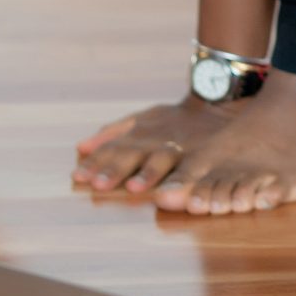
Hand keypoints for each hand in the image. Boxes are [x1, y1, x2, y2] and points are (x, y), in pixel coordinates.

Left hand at [73, 96, 234, 192]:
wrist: (217, 105)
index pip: (113, 148)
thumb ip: (111, 132)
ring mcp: (179, 149)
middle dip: (115, 169)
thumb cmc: (174, 118)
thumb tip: (81, 148)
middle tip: (98, 184)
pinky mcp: (200, 157)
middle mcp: (156, 141)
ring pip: (160, 160)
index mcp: (140, 133)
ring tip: (134, 187)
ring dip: (147, 174)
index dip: (96, 163)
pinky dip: (181, 178)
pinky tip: (175, 190)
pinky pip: (190, 168)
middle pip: (132, 155)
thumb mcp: (141, 118)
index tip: (78, 176)